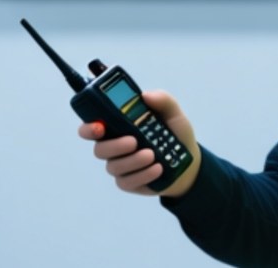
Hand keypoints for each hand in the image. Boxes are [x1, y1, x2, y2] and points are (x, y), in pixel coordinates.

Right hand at [77, 90, 201, 198]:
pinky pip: (126, 182)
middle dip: (115, 146)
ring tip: (152, 155)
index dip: (89, 127)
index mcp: (118, 126)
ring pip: (113, 166)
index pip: (92, 126)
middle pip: (99, 149)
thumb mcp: (173, 113)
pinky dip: (142, 175)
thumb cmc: (175, 134)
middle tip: (134, 141)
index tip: (99, 127)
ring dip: (133, 161)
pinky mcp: (128, 182)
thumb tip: (145, 95)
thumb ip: (162, 100)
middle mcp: (114, 146)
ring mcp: (120, 166)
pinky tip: (157, 169)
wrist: (189, 162)